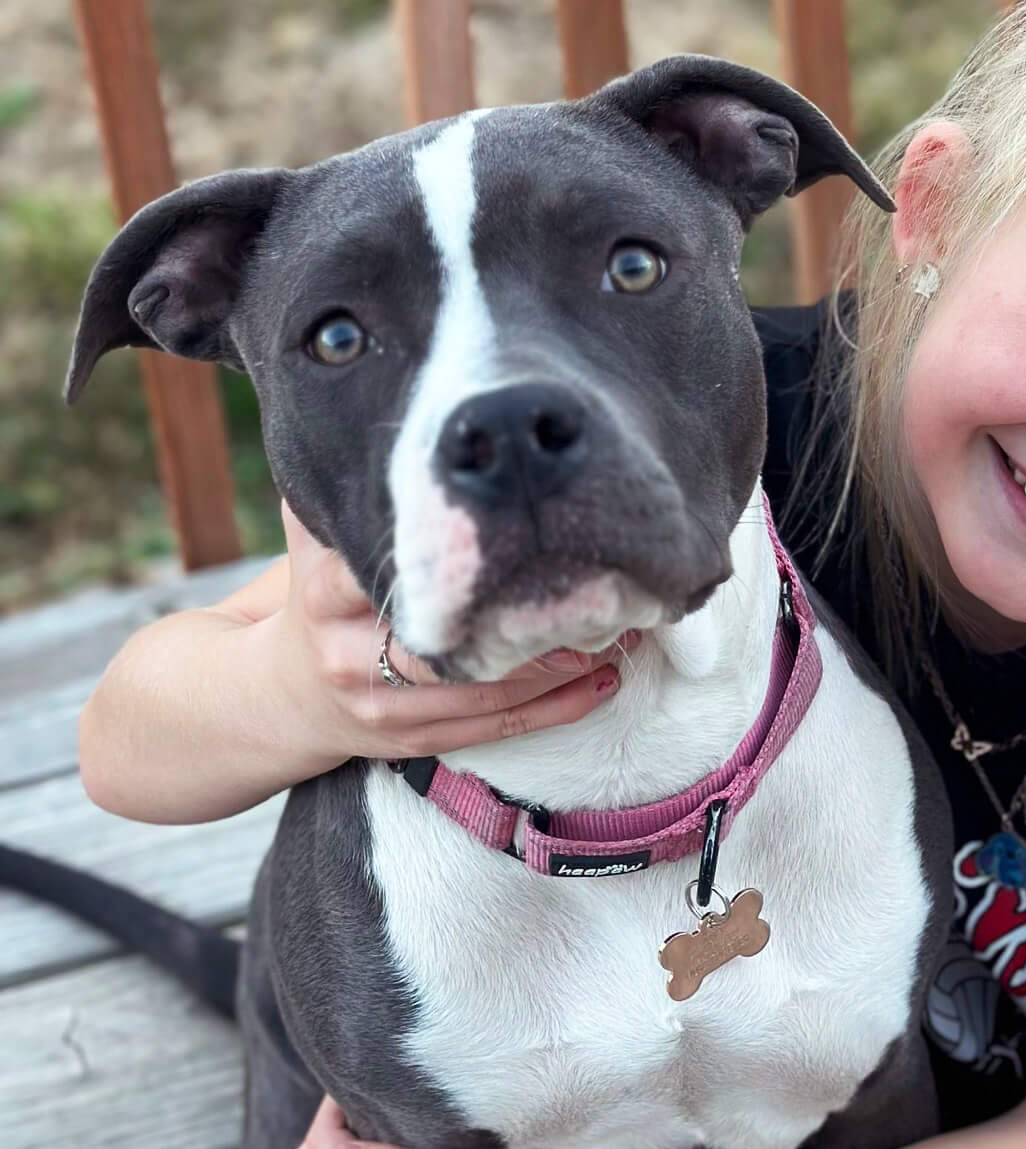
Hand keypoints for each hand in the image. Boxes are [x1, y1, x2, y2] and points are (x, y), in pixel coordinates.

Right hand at [265, 501, 636, 771]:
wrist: (284, 694)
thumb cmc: (321, 596)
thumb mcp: (315, 537)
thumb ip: (348, 485)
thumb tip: (388, 407)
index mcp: (325, 592)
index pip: (400, 571)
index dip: (469, 561)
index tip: (534, 535)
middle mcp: (350, 653)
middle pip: (453, 644)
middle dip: (531, 623)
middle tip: (598, 594)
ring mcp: (382, 705)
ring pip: (485, 693)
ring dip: (559, 668)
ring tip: (616, 634)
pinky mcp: (413, 741)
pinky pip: (496, 730)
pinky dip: (556, 707)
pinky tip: (602, 681)